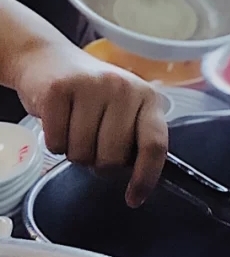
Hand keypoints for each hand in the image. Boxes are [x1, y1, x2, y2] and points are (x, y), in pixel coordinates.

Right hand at [16, 44, 167, 207]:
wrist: (47, 58)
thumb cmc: (89, 94)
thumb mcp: (123, 108)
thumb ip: (135, 136)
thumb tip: (138, 180)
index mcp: (148, 98)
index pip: (154, 145)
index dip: (145, 177)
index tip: (134, 199)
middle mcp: (124, 88)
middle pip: (114, 157)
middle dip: (99, 163)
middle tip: (92, 145)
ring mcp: (92, 86)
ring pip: (83, 153)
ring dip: (74, 153)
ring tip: (73, 129)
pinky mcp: (59, 89)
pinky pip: (56, 142)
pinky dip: (54, 143)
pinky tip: (57, 123)